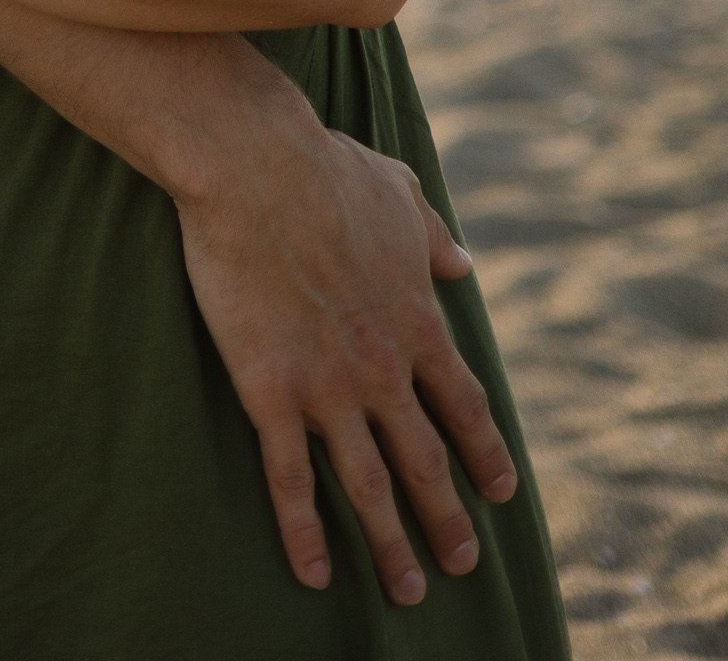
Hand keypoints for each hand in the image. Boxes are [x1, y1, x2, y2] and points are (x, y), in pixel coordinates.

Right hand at [175, 114, 518, 602]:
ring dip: (391, 542)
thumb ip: (432, 235)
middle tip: (463, 562)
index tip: (500, 490)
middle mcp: (383, 367)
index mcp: (416, 319)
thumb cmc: (322, 166)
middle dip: (447, 518)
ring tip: (409, 589)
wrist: (254, 165)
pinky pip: (291, 476)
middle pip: (426, 460)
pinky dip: (304, 530)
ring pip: (369, 484)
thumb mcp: (397, 192)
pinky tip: (313, 573)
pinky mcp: (271, 391)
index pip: (463, 403)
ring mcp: (329, 385)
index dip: (483, 450)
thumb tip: (464, 265)